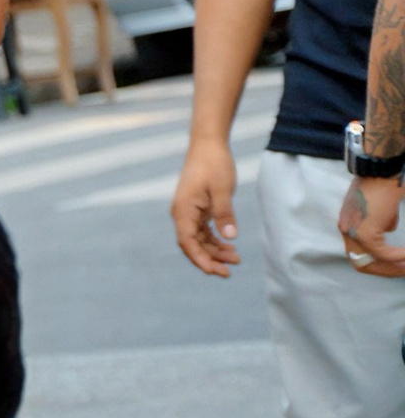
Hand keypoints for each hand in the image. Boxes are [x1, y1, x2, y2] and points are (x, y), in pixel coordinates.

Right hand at [171, 140, 240, 276]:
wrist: (208, 145)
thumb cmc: (213, 165)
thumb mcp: (222, 190)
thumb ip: (225, 214)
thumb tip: (230, 238)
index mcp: (183, 211)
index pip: (188, 242)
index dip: (200, 259)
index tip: (216, 271)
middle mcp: (182, 214)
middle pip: (192, 245)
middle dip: (209, 260)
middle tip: (229, 272)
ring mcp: (188, 212)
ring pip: (198, 239)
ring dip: (214, 251)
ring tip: (236, 258)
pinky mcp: (196, 208)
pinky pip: (203, 231)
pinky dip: (215, 240)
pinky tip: (229, 245)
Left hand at [340, 172, 404, 276]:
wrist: (381, 169)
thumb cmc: (383, 184)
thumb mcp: (381, 207)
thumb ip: (383, 220)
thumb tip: (388, 230)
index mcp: (347, 223)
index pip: (358, 253)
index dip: (377, 263)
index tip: (395, 265)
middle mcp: (345, 229)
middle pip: (361, 263)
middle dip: (385, 270)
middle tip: (403, 270)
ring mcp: (352, 232)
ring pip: (371, 261)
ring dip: (393, 267)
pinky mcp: (364, 232)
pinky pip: (382, 253)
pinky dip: (398, 257)